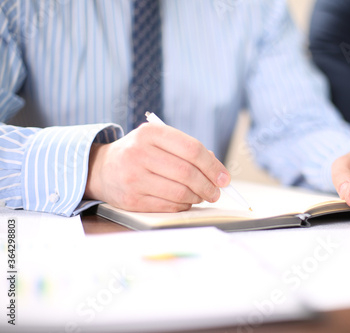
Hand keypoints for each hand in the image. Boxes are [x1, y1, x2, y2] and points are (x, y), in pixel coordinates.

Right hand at [84, 123, 230, 211]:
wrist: (102, 169)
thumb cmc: (139, 153)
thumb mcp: (159, 141)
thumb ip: (187, 150)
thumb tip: (217, 170)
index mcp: (150, 133)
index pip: (192, 149)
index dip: (213, 166)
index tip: (224, 178)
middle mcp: (139, 153)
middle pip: (187, 173)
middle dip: (208, 186)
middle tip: (216, 191)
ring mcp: (133, 177)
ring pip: (180, 192)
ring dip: (197, 197)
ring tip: (202, 196)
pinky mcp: (131, 200)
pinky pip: (168, 206)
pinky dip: (184, 206)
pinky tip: (186, 201)